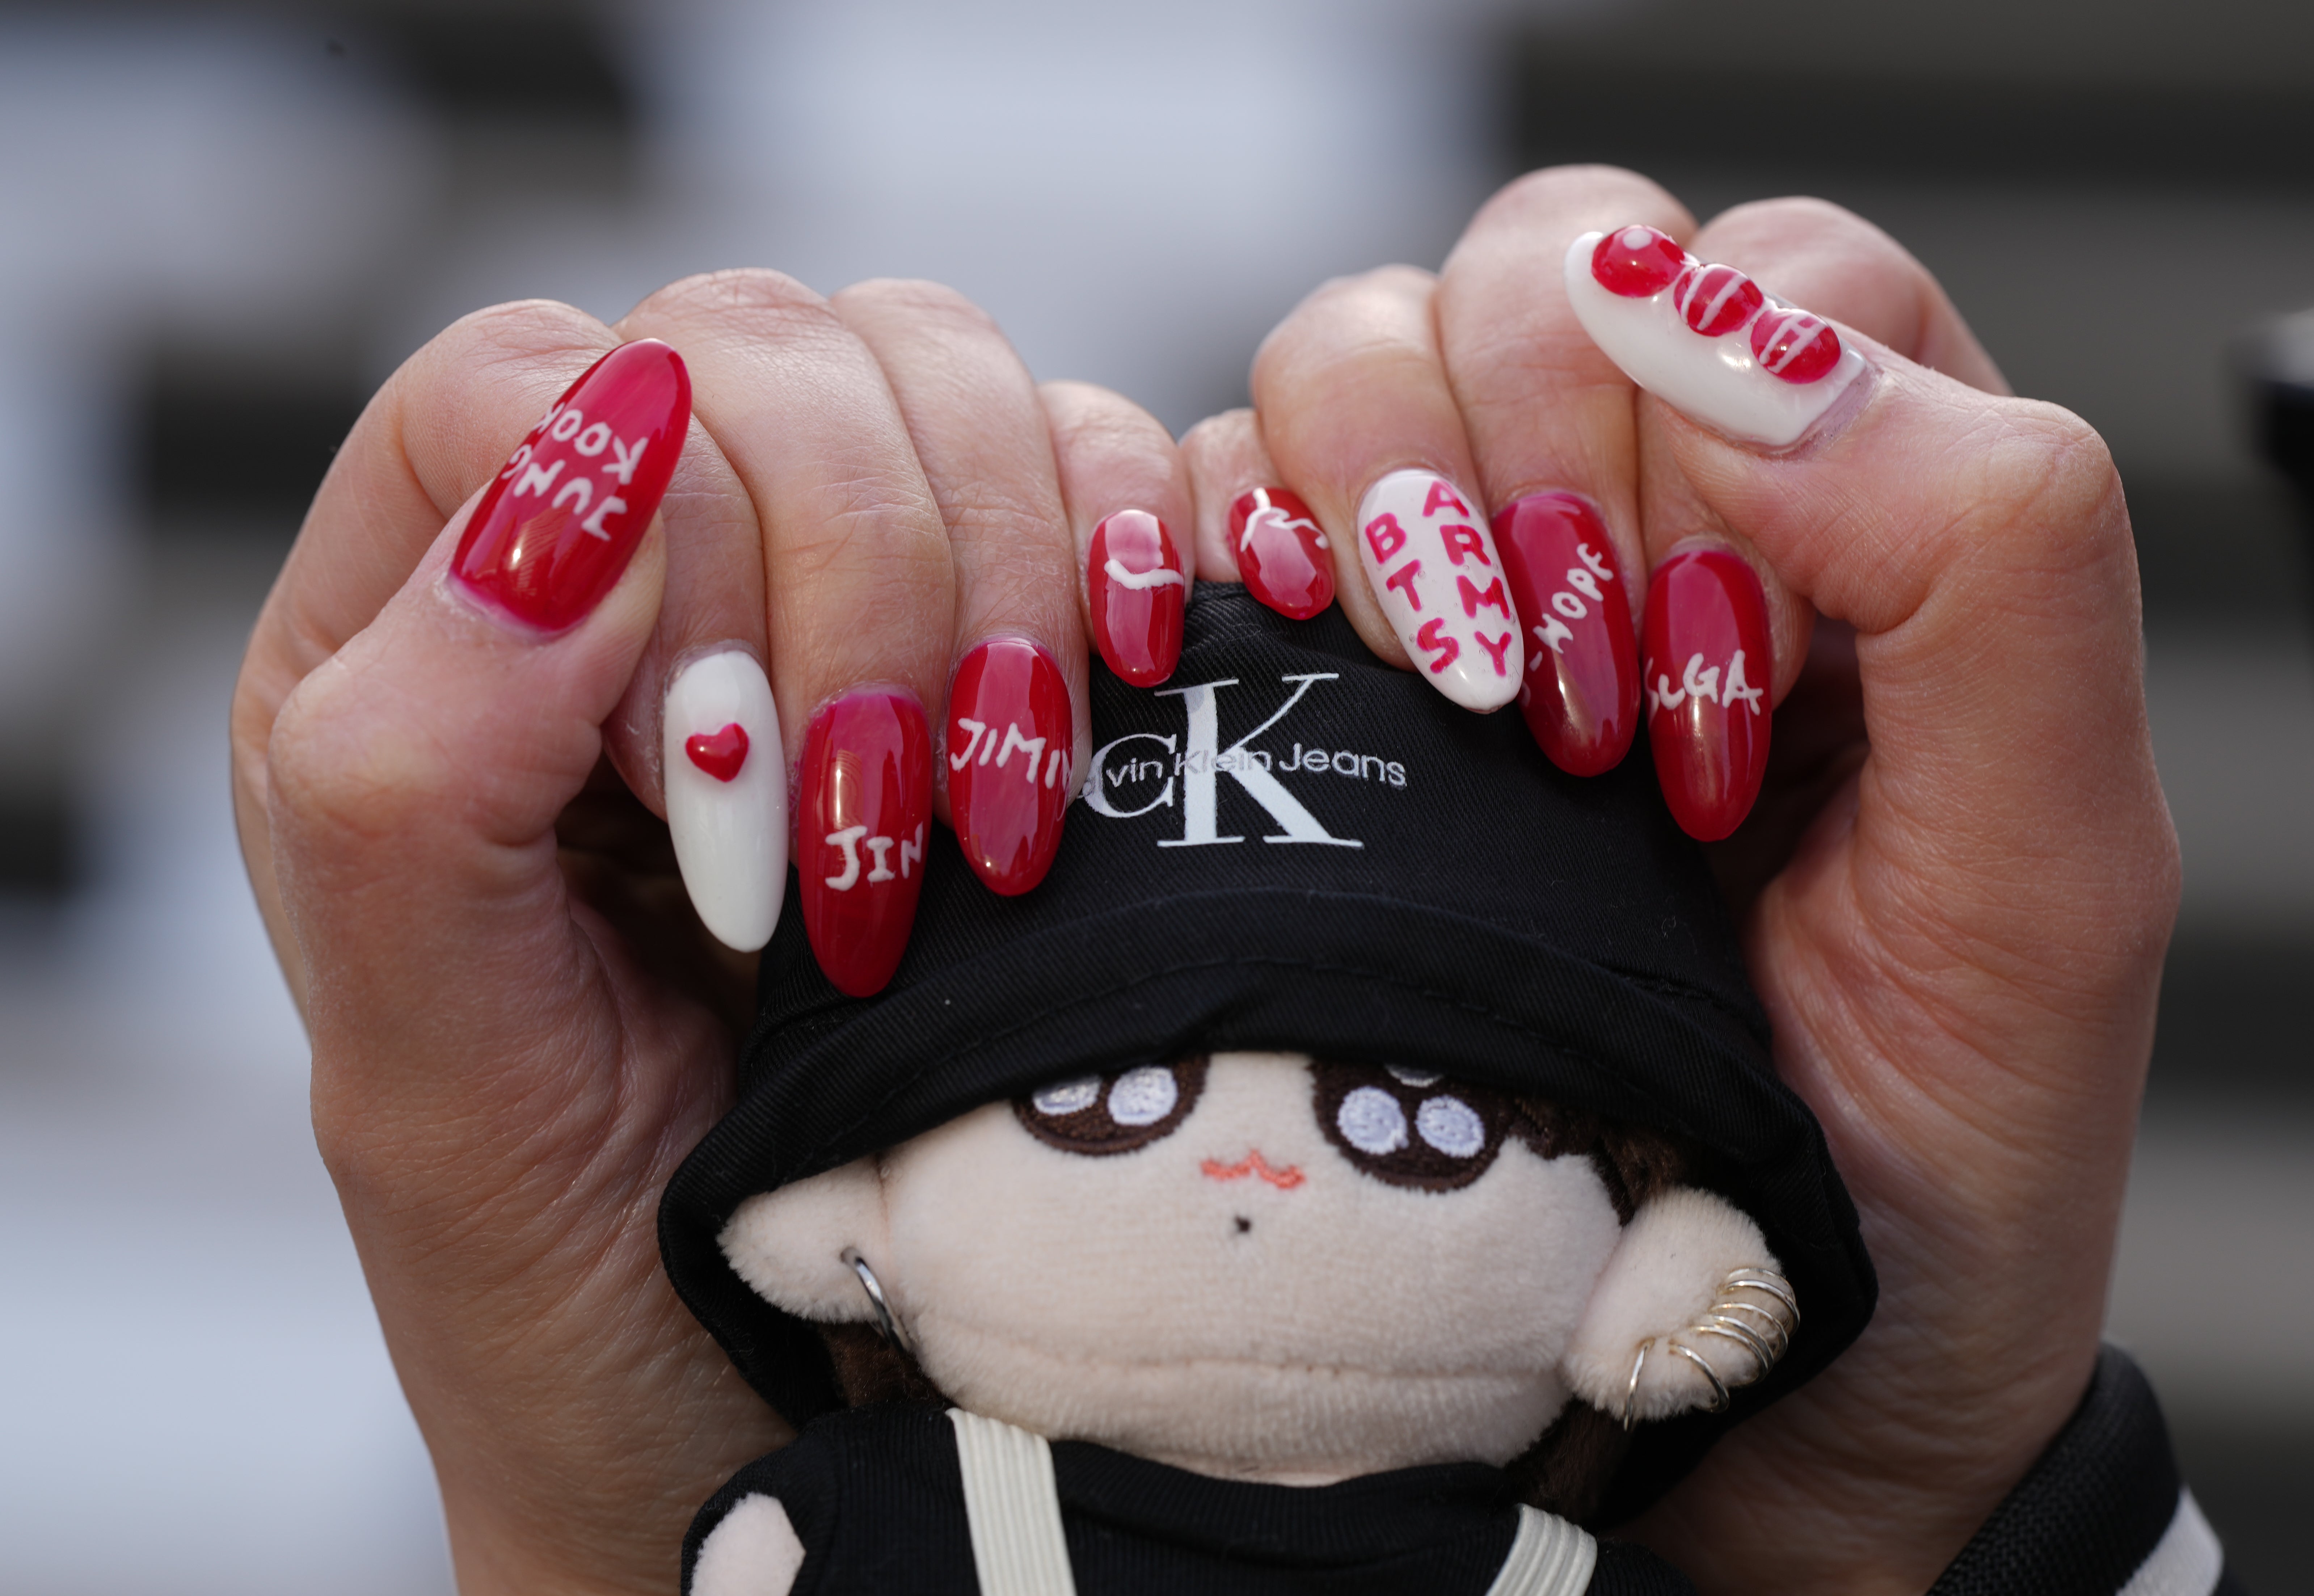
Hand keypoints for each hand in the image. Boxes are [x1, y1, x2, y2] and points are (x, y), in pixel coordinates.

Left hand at [231, 273, 1190, 1594]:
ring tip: (994, 826)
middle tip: (869, 844)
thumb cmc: (570, 1249)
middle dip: (855, 579)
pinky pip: (1092, 460)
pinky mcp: (1002, 628)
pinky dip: (1129, 539)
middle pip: (756, 352)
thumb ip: (413, 768)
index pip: (528, 388)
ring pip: (936, 369)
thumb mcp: (430, 1056)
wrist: (768, 1400)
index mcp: (421, 637)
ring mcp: (824, 583)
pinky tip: (1128, 677)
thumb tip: (582, 480)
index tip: (718, 783)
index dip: (661, 533)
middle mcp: (620, 574)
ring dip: (1000, 573)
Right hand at [1184, 167, 2178, 1593]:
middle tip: (1558, 714)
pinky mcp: (1314, 664)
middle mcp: (1660, 503)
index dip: (1709, 442)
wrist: (1731, 1362)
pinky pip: (1204, 487)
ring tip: (1442, 717)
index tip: (1704, 698)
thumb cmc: (1912, 1140)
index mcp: (1871, 508)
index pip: (1764, 283)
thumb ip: (1997, 563)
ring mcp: (1467, 569)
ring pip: (1352, 345)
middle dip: (1519, 453)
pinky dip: (1206, 544)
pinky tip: (1268, 676)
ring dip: (1362, 494)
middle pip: (1539, 267)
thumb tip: (1765, 365)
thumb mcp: (2048, 873)